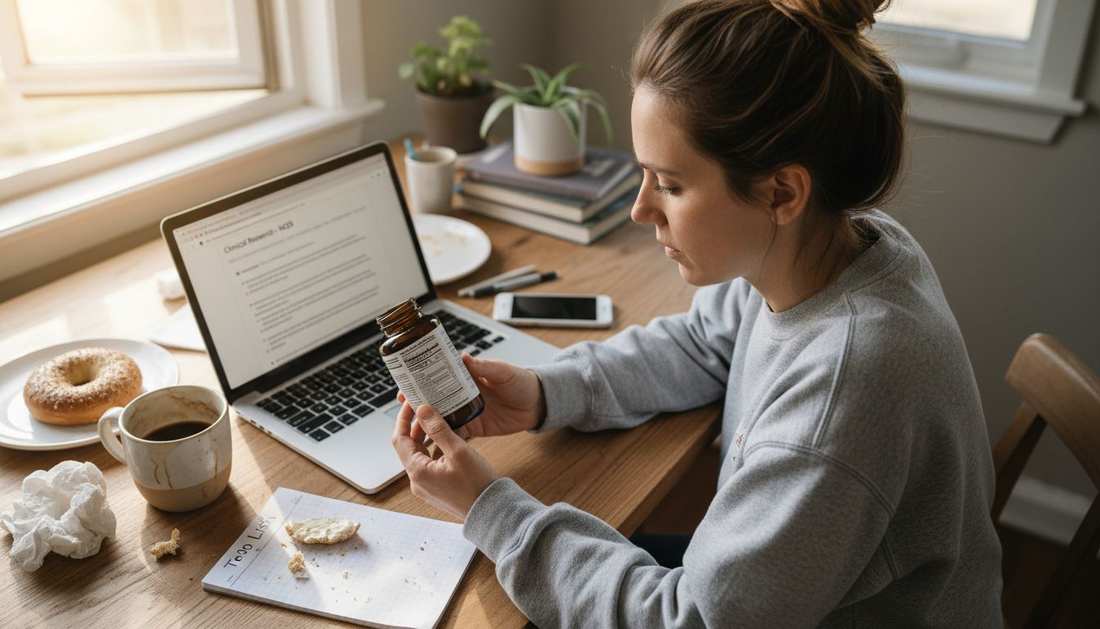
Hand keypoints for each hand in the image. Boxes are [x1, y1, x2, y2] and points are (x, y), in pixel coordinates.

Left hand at [391, 402, 498, 519]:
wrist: (491, 511)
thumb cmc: (477, 484)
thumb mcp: (458, 451)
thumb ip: (438, 429)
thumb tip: (422, 411)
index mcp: (417, 472)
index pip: (399, 439)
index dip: (403, 419)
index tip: (411, 403)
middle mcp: (417, 481)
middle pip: (408, 447)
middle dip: (415, 426)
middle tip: (425, 408)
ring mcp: (426, 487)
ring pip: (419, 455)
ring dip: (425, 438)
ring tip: (437, 421)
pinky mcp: (436, 489)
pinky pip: (428, 465)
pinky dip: (433, 450)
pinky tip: (446, 441)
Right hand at [411, 354, 546, 443]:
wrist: (538, 404)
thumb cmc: (522, 382)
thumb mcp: (503, 371)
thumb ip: (483, 367)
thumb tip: (464, 357)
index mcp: (467, 376)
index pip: (439, 377)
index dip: (422, 380)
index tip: (408, 384)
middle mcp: (463, 394)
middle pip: (435, 399)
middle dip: (419, 403)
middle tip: (403, 407)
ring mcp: (467, 412)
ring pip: (441, 418)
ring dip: (427, 422)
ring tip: (411, 428)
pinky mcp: (474, 428)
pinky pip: (455, 435)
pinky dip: (443, 439)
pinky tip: (430, 444)